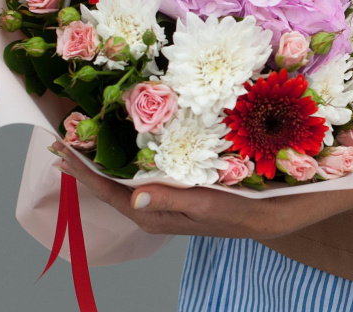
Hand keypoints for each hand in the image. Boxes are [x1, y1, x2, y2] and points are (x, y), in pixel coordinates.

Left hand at [49, 140, 333, 239]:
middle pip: (116, 186)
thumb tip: (136, 196)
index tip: (62, 148)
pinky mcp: (186, 188)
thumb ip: (183, 204)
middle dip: (88, 164)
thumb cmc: (260, 209)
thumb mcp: (226, 209)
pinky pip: (148, 172)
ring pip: (130, 178)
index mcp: (168, 214)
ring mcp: (175, 198)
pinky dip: (131, 156)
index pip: (116, 194)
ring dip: (107, 159)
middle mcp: (165, 207)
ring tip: (87, 138)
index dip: (87, 173)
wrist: (290, 210)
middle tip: (63, 138)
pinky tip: (130, 144)